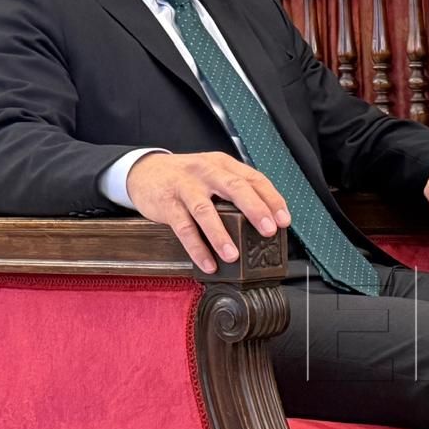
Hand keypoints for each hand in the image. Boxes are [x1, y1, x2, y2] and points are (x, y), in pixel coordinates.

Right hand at [126, 152, 289, 273]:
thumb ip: (236, 192)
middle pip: (234, 188)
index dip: (271, 199)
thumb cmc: (187, 178)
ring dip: (221, 235)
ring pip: (206, 210)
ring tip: (233, 255)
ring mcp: (185, 186)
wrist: (144, 172)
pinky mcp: (167, 203)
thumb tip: (265, 221)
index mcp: (224, 165)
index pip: (254, 179)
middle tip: (268, 231)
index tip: (284, 220)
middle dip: (255, 210)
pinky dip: (196, 247)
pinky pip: (183, 228)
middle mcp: (206, 172)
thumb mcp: (214, 176)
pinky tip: (208, 263)